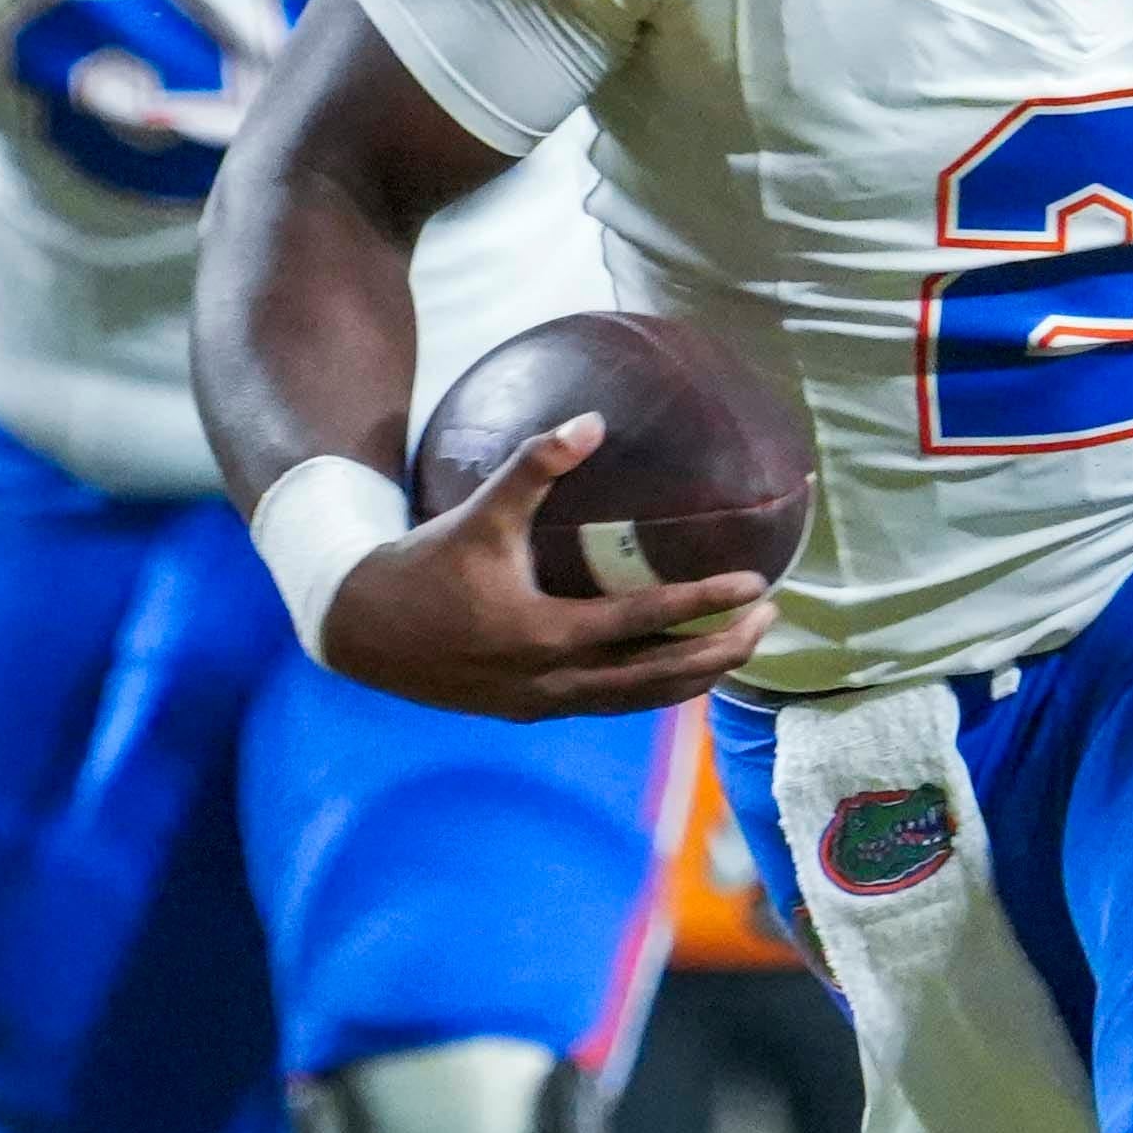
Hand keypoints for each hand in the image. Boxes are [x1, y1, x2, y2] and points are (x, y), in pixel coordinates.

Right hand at [322, 413, 775, 720]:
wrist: (362, 631)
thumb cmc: (424, 564)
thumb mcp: (480, 513)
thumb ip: (535, 466)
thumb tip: (591, 421)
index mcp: (544, 633)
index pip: (645, 621)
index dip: (705, 602)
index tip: (756, 585)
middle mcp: (552, 681)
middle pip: (660, 677)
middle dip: (721, 650)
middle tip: (771, 619)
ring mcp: (544, 704)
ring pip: (639, 702)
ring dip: (696, 676)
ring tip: (740, 646)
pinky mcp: (532, 711)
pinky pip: (611, 706)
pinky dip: (653, 691)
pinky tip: (681, 668)